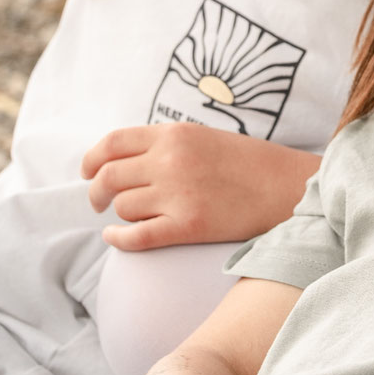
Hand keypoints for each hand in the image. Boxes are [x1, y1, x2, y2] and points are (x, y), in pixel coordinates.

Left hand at [83, 124, 318, 250]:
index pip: (112, 143)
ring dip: (118, 214)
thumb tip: (122, 160)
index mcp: (174, 134)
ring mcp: (179, 194)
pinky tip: (114, 239)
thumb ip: (164, 145)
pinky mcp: (189, 226)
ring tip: (127, 217)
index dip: (91, 159)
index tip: (87, 172)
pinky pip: (137, 236)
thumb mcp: (203, 137)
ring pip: (122, 207)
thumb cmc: (247, 163)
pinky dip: (118, 240)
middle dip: (96, 192)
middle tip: (98, 202)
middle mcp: (170, 161)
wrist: (287, 187)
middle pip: (109, 176)